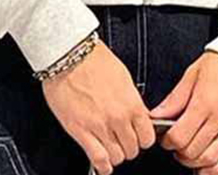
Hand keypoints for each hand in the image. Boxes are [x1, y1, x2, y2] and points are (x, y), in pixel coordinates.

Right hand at [41, 40, 155, 173]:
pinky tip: (102, 163)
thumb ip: (132, 100)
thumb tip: (138, 115)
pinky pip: (98, 159)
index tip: (137, 136)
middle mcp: (118, 118)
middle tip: (121, 139)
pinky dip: (102, 165)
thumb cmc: (94, 60)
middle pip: (133, 149)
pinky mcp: (80, 131)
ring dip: (115, 155)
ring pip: (117, 157)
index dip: (142, 138)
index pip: (147, 136)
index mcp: (131, 103)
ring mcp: (99, 126)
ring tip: (110, 146)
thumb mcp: (123, 77)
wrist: (70, 54)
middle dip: (128, 146)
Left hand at [149, 51, 217, 173]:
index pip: (180, 136)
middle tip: (175, 146)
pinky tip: (207, 169)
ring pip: (212, 160)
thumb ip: (175, 98)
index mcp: (204, 102)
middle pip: (194, 151)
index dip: (167, 142)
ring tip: (188, 156)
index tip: (165, 138)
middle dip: (179, 153)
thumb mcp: (193, 73)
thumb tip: (157, 114)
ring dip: (195, 164)